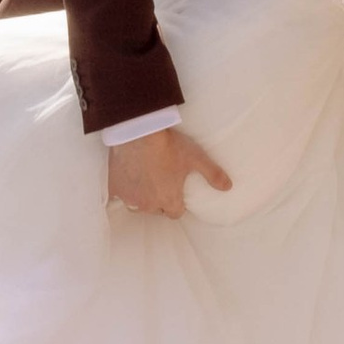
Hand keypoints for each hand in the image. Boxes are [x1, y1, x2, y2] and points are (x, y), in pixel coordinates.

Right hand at [105, 124, 233, 216]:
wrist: (138, 130)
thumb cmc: (169, 145)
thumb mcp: (196, 157)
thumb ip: (213, 174)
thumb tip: (229, 187)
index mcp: (169, 201)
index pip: (175, 213)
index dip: (178, 203)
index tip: (176, 189)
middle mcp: (148, 204)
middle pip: (156, 209)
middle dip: (159, 199)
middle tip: (161, 180)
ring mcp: (130, 198)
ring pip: (137, 205)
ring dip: (141, 196)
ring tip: (144, 179)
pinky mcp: (115, 189)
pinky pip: (119, 196)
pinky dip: (123, 190)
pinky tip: (127, 177)